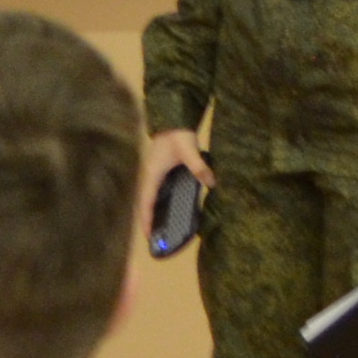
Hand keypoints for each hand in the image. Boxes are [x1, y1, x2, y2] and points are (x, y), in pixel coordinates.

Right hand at [142, 127, 211, 241]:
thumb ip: (199, 166)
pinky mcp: (160, 172)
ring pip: (150, 198)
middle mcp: (150, 176)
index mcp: (152, 174)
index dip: (146, 219)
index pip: (146, 201)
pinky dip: (159, 204)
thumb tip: (211, 183)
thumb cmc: (177, 134)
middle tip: (156, 238)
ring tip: (160, 228)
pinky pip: (157, 192)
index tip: (148, 235)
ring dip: (153, 213)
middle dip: (149, 220)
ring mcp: (154, 174)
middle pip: (145, 203)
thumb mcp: (188, 150)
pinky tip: (168, 209)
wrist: (173, 118)